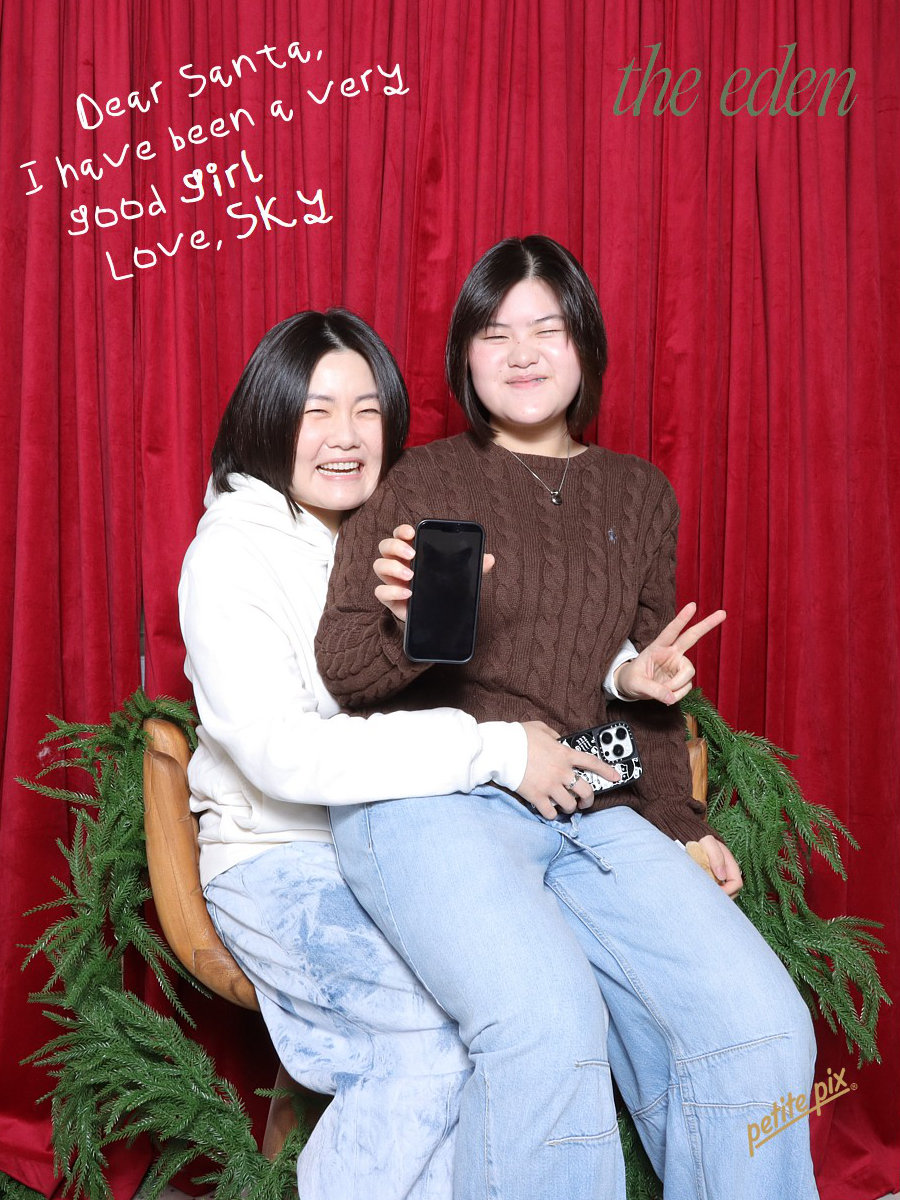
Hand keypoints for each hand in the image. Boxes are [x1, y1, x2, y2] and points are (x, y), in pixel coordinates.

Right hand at [373, 523, 494, 621]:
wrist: (437, 620)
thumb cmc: (444, 591)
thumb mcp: (460, 578)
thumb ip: (473, 567)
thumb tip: (489, 558)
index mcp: (413, 553)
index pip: (402, 535)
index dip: (403, 530)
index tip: (412, 532)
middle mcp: (398, 563)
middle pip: (385, 546)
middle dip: (395, 546)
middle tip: (412, 555)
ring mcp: (392, 581)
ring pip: (379, 565)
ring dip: (392, 567)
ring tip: (410, 576)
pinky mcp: (390, 599)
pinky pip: (380, 592)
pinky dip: (392, 590)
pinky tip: (408, 593)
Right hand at [516, 721, 619, 819]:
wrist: (502, 749)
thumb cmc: (519, 737)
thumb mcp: (541, 729)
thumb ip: (554, 736)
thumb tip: (558, 741)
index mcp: (564, 754)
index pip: (592, 763)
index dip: (607, 771)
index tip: (616, 776)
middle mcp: (561, 772)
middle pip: (586, 791)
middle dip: (589, 799)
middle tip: (585, 801)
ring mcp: (550, 786)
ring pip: (570, 805)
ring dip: (569, 807)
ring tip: (565, 806)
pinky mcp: (537, 797)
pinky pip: (551, 812)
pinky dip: (551, 813)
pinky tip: (548, 809)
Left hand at [613, 603, 725, 704]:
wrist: (632, 688)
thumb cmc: (631, 680)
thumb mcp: (635, 684)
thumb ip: (653, 690)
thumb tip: (670, 698)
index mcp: (657, 647)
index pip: (670, 631)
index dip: (681, 619)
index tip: (693, 605)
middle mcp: (671, 652)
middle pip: (692, 636)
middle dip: (707, 624)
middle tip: (723, 612)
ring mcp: (678, 664)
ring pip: (688, 673)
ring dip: (677, 686)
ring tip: (663, 693)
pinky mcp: (682, 677)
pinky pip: (686, 687)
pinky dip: (678, 694)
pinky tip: (668, 696)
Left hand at [686, 835, 742, 896]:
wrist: (692, 839)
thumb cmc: (701, 840)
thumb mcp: (709, 843)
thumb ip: (716, 857)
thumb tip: (722, 876)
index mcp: (731, 865)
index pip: (736, 883)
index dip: (728, 890)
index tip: (714, 892)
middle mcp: (728, 873)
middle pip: (732, 892)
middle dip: (721, 896)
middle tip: (707, 896)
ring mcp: (720, 878)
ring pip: (724, 893)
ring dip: (715, 895)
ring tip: (703, 892)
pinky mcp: (712, 880)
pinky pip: (715, 891)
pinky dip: (709, 892)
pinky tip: (701, 890)